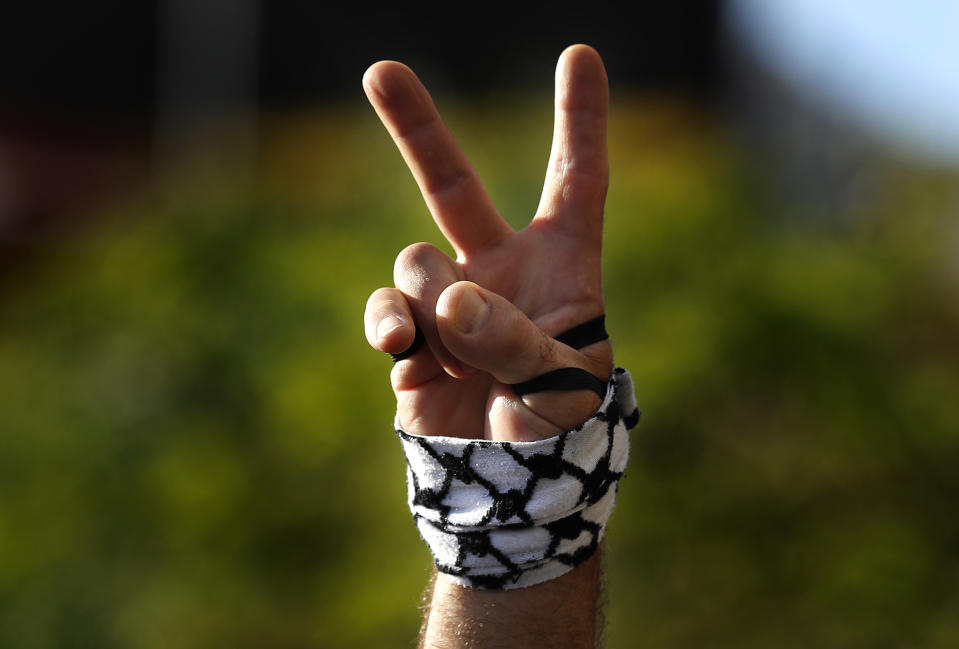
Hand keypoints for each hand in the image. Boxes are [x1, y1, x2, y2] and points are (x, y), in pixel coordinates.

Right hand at [363, 45, 611, 441]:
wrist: (508, 483)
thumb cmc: (557, 432)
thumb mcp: (560, 389)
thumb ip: (512, 340)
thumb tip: (450, 300)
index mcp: (563, 269)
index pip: (576, 181)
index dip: (580, 120)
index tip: (579, 54)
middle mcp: (501, 271)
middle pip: (453, 186)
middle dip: (417, 129)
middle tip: (379, 70)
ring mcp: (450, 301)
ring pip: (416, 261)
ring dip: (430, 304)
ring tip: (457, 356)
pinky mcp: (411, 335)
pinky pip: (386, 307)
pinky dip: (390, 325)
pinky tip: (404, 352)